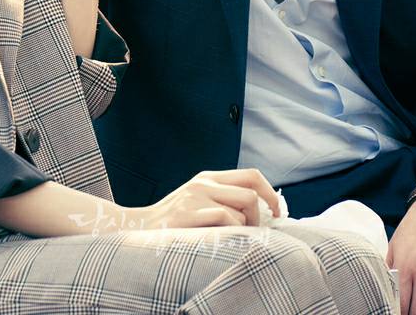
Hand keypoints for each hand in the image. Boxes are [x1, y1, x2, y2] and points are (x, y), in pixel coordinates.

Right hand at [136, 168, 280, 229]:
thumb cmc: (174, 224)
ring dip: (245, 228)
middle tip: (259, 230)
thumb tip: (262, 213)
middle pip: (251, 191)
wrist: (138, 230)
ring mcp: (195, 197)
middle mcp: (204, 183)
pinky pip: (224, 219)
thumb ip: (223, 200)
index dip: (270, 193)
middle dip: (263, 214)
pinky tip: (221, 240)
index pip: (251, 175)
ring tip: (232, 238)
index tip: (277, 212)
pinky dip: (231, 232)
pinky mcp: (187, 213)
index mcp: (209, 178)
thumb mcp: (198, 202)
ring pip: (241, 208)